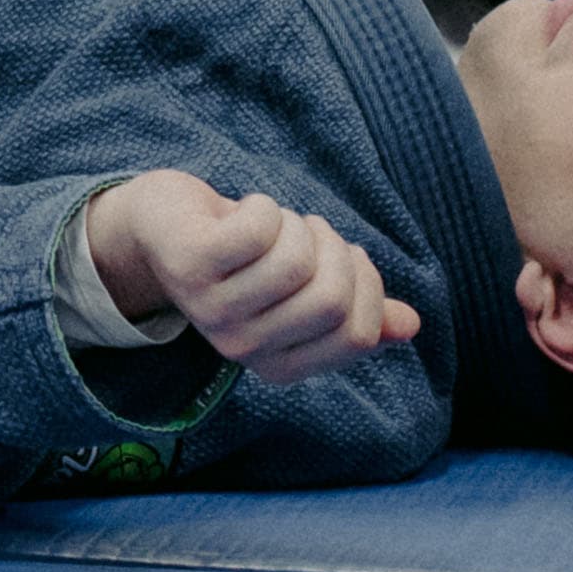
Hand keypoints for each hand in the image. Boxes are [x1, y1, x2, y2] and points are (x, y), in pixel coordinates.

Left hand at [84, 172, 419, 384]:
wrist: (162, 224)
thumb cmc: (242, 253)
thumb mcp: (300, 285)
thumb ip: (354, 306)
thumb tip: (410, 325)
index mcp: (279, 365)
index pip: (358, 333)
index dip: (366, 283)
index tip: (342, 256)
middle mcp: (245, 349)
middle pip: (333, 297)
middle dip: (333, 247)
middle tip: (305, 232)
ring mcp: (213, 310)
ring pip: (298, 260)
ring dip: (295, 224)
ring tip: (272, 224)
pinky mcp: (192, 264)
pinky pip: (260, 228)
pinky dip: (265, 206)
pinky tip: (244, 212)